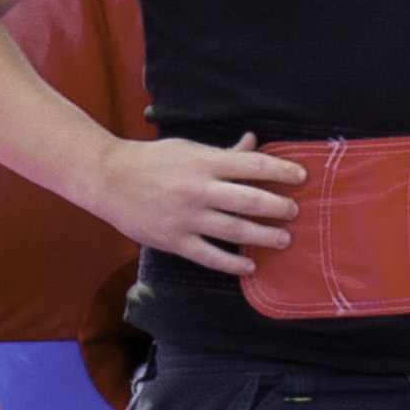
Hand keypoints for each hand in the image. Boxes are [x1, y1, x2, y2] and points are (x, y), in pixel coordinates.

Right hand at [89, 132, 306, 274]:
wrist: (108, 178)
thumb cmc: (151, 160)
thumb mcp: (188, 148)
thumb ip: (223, 152)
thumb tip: (253, 143)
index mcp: (204, 161)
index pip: (253, 164)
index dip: (281, 171)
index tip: (300, 176)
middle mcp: (199, 189)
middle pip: (249, 200)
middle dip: (278, 207)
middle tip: (294, 212)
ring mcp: (186, 217)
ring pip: (235, 230)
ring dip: (264, 236)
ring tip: (283, 239)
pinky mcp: (174, 240)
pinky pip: (210, 256)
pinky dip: (233, 263)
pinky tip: (250, 266)